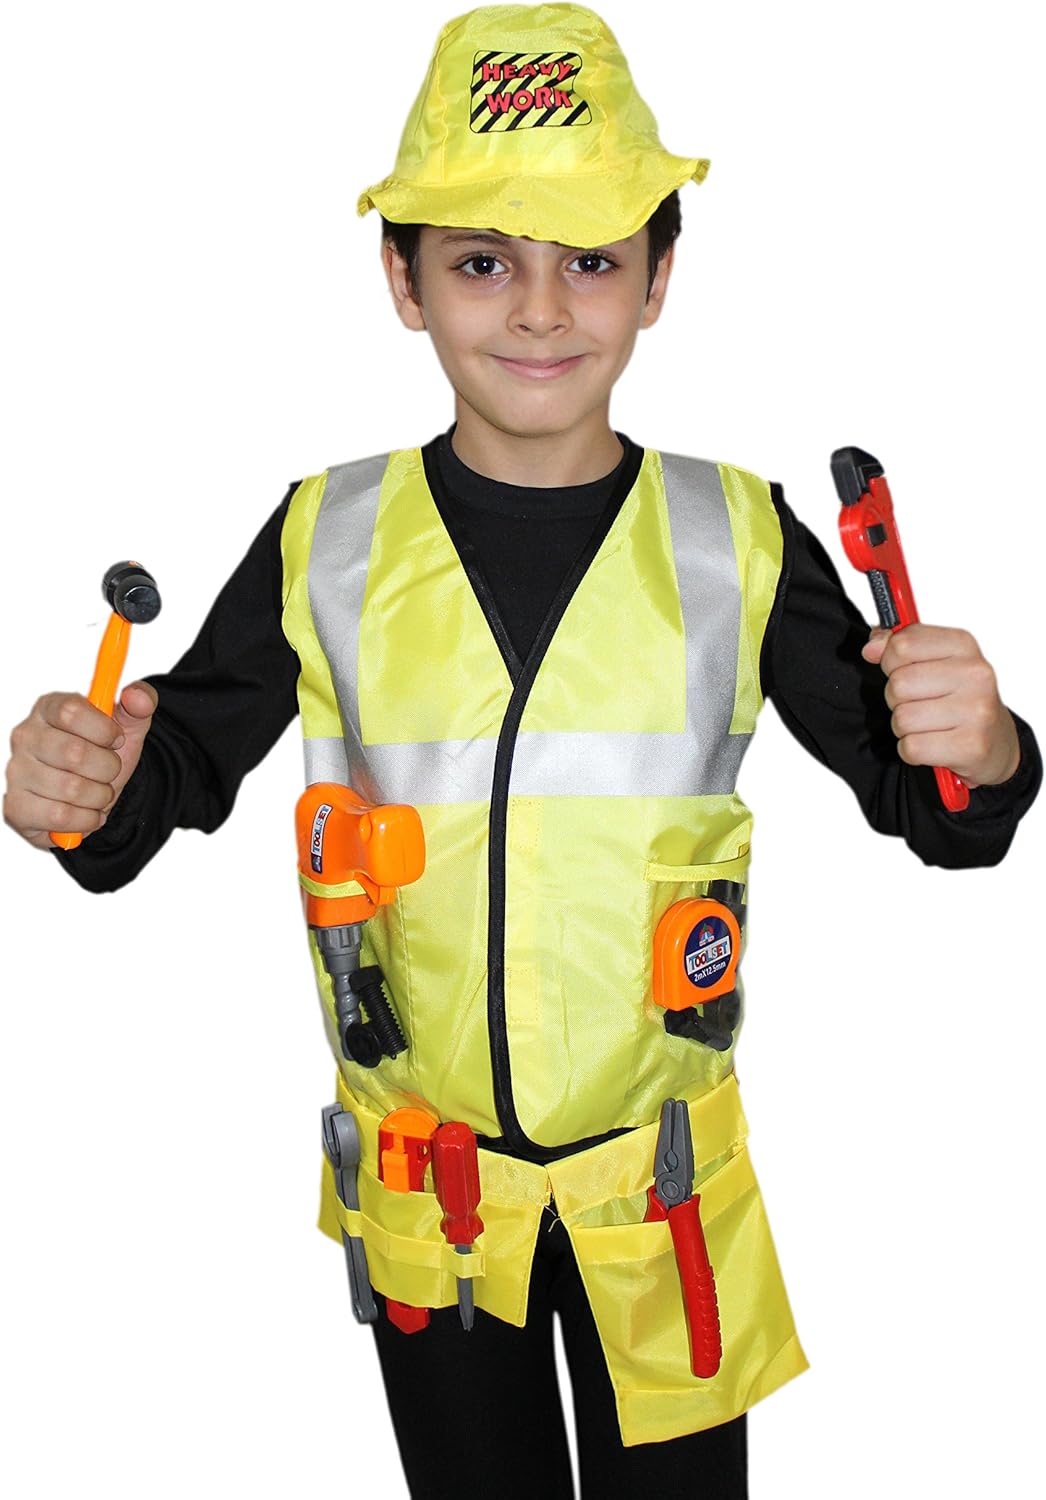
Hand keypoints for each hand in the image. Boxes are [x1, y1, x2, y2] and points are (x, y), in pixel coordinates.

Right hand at [3, 681, 157, 849]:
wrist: (92, 797)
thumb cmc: (102, 756)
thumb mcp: (128, 727)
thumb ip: (140, 703)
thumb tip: (138, 697)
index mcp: (48, 708)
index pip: (70, 711)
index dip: (103, 729)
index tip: (116, 738)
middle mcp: (25, 736)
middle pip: (74, 753)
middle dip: (107, 768)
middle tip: (109, 770)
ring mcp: (16, 772)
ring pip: (71, 788)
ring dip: (100, 796)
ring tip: (98, 792)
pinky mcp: (16, 807)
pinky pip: (59, 816)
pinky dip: (86, 818)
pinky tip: (87, 812)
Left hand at [862, 625, 1019, 788]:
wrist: (998, 742)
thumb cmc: (959, 698)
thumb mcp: (934, 661)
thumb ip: (899, 646)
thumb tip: (872, 648)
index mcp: (963, 645)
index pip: (902, 645)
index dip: (890, 662)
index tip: (903, 670)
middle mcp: (975, 674)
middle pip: (898, 684)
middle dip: (897, 700)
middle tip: (920, 705)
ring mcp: (977, 710)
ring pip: (902, 718)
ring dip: (905, 728)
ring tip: (928, 725)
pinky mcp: (972, 745)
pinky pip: (912, 747)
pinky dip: (913, 751)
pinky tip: (933, 744)